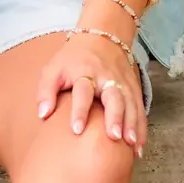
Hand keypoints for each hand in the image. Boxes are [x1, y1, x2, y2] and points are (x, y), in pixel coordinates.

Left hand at [36, 33, 146, 152]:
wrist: (101, 38)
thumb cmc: (73, 60)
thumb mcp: (54, 69)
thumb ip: (46, 91)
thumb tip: (42, 114)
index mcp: (85, 73)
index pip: (83, 91)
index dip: (80, 110)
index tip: (76, 130)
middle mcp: (107, 78)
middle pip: (113, 97)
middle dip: (115, 117)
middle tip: (113, 136)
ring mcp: (123, 83)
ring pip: (130, 103)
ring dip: (131, 124)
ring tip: (131, 144)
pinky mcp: (133, 88)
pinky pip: (139, 108)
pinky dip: (140, 126)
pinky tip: (139, 145)